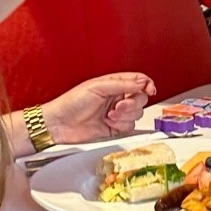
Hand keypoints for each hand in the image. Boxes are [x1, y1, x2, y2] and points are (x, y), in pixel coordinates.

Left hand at [41, 72, 156, 144]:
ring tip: (110, 115)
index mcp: (114, 84)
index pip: (138, 81)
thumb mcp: (98, 87)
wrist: (60, 124)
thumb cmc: (72, 102)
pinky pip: (129, 127)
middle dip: (132, 103)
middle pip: (141, 99)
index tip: (149, 90)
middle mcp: (117, 98)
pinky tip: (109, 123)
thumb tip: (142, 81)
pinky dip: (121, 126)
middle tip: (118, 106)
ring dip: (125, 116)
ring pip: (137, 114)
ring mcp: (117, 114)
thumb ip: (122, 84)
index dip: (147, 84)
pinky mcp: (115, 129)